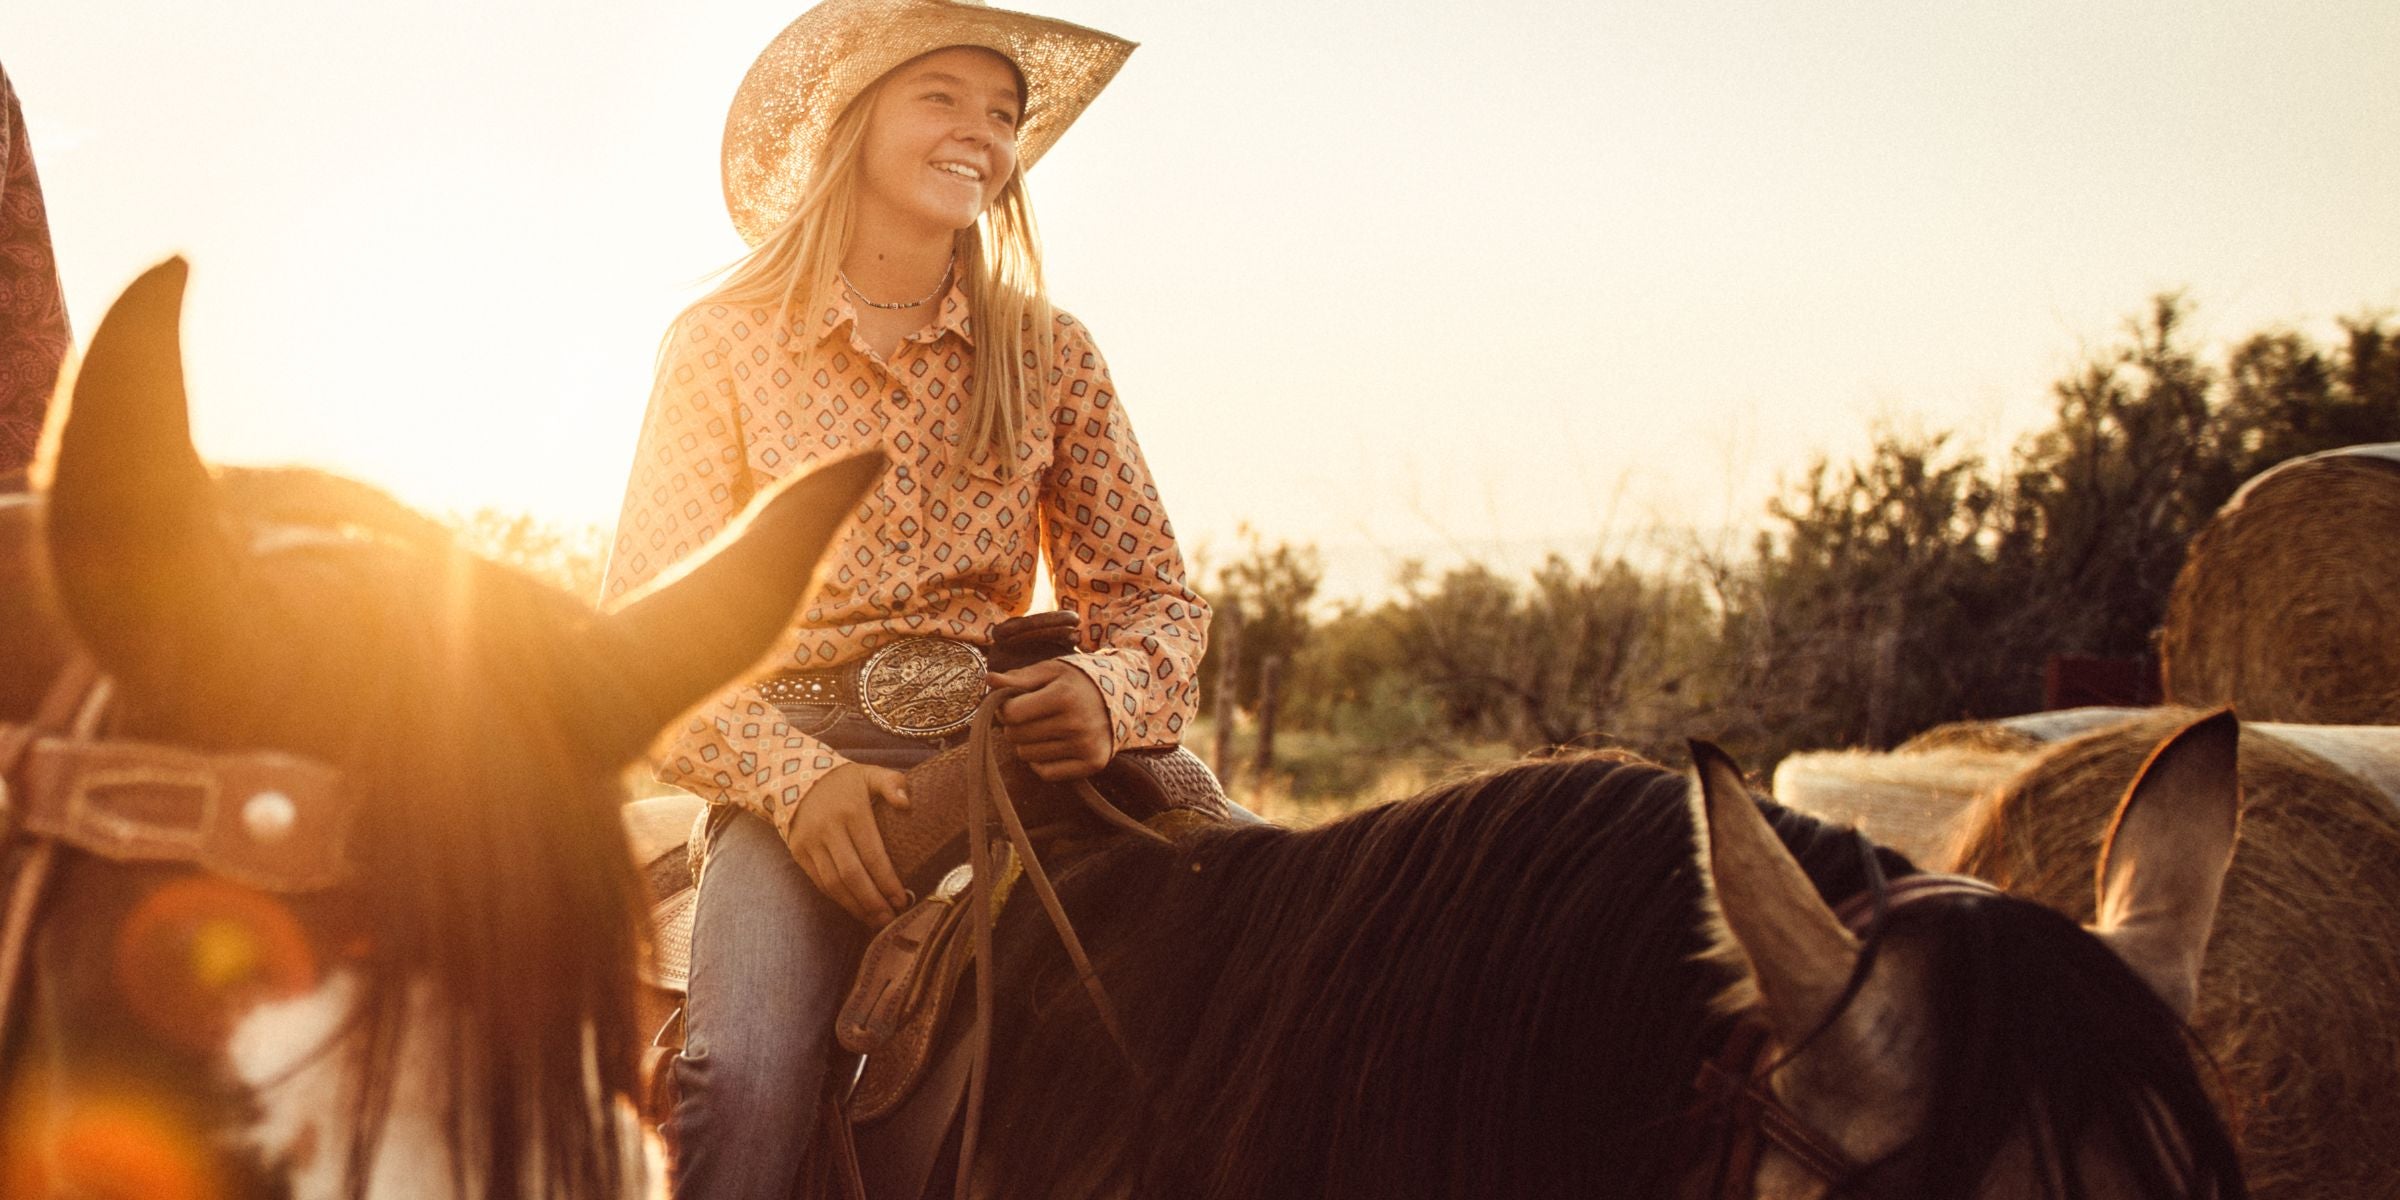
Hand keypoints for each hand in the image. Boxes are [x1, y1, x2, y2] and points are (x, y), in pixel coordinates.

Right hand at [784, 763, 911, 925]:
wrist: (793, 776)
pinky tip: (854, 908)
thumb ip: (892, 783)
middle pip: (852, 875)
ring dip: (855, 906)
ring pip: (833, 883)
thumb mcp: (869, 773)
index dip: (887, 881)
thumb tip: (906, 803)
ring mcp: (810, 842)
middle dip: (872, 901)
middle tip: (890, 920)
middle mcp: (829, 828)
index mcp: (852, 811)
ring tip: (875, 921)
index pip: (872, 854)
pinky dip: (837, 898)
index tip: (901, 900)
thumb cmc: (843, 781)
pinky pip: (819, 881)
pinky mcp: (798, 851)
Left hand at [986, 660, 1112, 781]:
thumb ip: (1019, 677)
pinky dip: (1041, 762)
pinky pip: (1046, 773)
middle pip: (1016, 736)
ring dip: (1028, 743)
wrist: (1124, 696)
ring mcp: (1086, 746)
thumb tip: (989, 680)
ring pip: (1027, 756)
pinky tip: (1052, 746)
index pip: (1011, 714)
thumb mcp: (1050, 671)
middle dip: (1015, 726)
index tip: (1014, 703)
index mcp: (1064, 696)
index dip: (1005, 709)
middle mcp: (1076, 723)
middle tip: (1029, 717)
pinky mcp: (1093, 764)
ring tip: (1043, 729)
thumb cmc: (1078, 681)